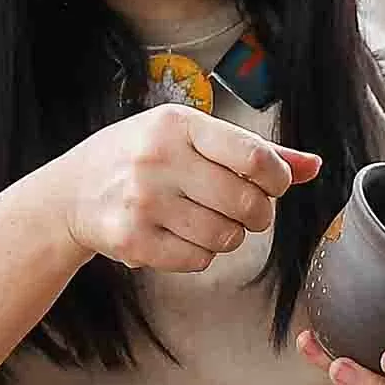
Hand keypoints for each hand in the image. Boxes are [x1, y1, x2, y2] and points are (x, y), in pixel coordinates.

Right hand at [51, 112, 315, 275]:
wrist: (71, 193)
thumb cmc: (140, 157)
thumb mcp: (189, 137)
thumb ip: (252, 150)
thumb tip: (313, 166)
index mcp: (178, 125)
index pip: (254, 157)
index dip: (278, 180)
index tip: (274, 186)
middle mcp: (158, 159)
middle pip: (246, 203)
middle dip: (258, 215)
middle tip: (246, 212)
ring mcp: (143, 202)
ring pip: (226, 237)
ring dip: (229, 237)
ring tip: (208, 223)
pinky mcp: (133, 240)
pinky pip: (198, 260)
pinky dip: (201, 255)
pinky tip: (181, 237)